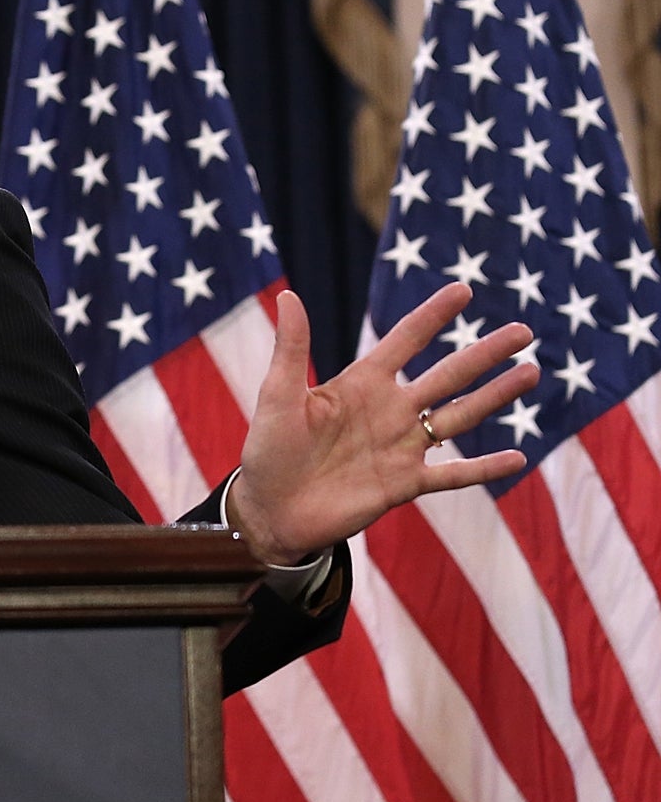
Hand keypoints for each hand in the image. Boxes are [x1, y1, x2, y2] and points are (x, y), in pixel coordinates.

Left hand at [226, 283, 536, 565]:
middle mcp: (389, 411)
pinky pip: (453, 475)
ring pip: (459, 416)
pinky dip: (484, 468)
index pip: (404, 341)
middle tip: (523, 331)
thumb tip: (289, 295)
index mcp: (360, 384)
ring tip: (531, 373)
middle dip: (484, 353)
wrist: (270, 511)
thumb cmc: (268, 451)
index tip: (463, 290)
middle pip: (447, 375)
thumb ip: (291, 349)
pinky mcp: (405, 484)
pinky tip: (518, 457)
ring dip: (495, 396)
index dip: (431, 316)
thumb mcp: (278, 396)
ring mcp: (401, 447)